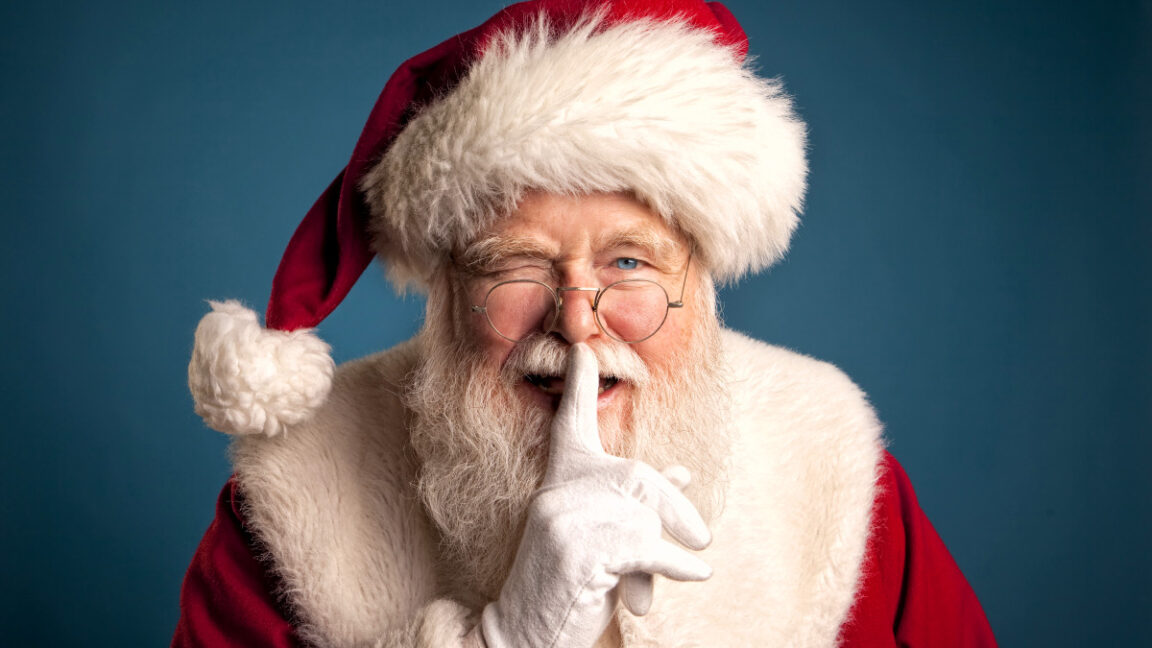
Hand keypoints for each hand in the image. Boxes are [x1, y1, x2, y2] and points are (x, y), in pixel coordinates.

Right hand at [480, 344, 711, 647]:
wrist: (526, 631)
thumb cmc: (570, 583)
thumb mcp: (606, 537)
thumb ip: (639, 504)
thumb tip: (683, 473)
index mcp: (559, 484)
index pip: (570, 424)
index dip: (577, 386)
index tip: (584, 348)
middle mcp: (557, 494)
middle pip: (636, 477)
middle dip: (675, 508)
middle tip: (701, 538)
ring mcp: (563, 520)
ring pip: (642, 517)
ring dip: (665, 552)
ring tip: (677, 572)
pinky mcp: (578, 551)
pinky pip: (643, 548)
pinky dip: (675, 564)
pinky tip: (696, 572)